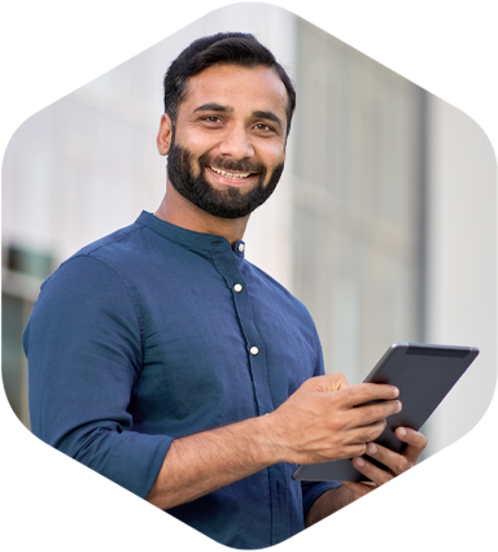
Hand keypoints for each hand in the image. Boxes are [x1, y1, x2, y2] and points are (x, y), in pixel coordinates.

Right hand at [269, 373, 401, 464]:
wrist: (279, 437)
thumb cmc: (294, 409)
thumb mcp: (310, 386)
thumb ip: (333, 381)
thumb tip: (352, 384)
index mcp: (332, 401)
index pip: (366, 393)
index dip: (382, 390)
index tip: (393, 390)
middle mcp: (339, 421)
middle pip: (374, 413)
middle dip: (390, 407)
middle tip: (397, 404)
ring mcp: (339, 439)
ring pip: (371, 432)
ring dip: (381, 424)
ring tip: (384, 419)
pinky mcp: (338, 453)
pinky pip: (362, 447)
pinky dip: (368, 440)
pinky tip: (369, 435)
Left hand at [339, 427, 427, 501]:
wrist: (368, 484)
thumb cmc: (376, 453)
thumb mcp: (384, 442)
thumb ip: (381, 430)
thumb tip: (369, 409)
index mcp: (410, 453)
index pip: (419, 443)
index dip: (411, 437)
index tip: (397, 430)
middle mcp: (406, 471)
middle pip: (400, 464)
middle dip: (384, 455)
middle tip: (369, 446)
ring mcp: (393, 485)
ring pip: (385, 479)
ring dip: (369, 469)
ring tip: (355, 459)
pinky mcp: (378, 496)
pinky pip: (367, 493)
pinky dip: (354, 484)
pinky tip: (343, 476)